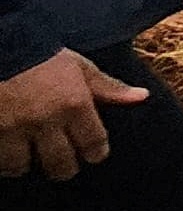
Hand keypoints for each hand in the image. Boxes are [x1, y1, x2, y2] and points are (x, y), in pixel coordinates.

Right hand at [0, 51, 144, 181]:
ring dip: (25, 164)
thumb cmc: (40, 54)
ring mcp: (12, 128)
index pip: (94, 145)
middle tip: (62, 162)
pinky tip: (6, 150)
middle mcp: (45, 120)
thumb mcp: (79, 67)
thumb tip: (141, 97)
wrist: (0, 43)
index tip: (92, 153)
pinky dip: (2, 160)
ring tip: (27, 155)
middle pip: (60, 165)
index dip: (95, 153)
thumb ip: (108, 87)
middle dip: (64, 167)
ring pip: (21, 167)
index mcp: (73, 104)